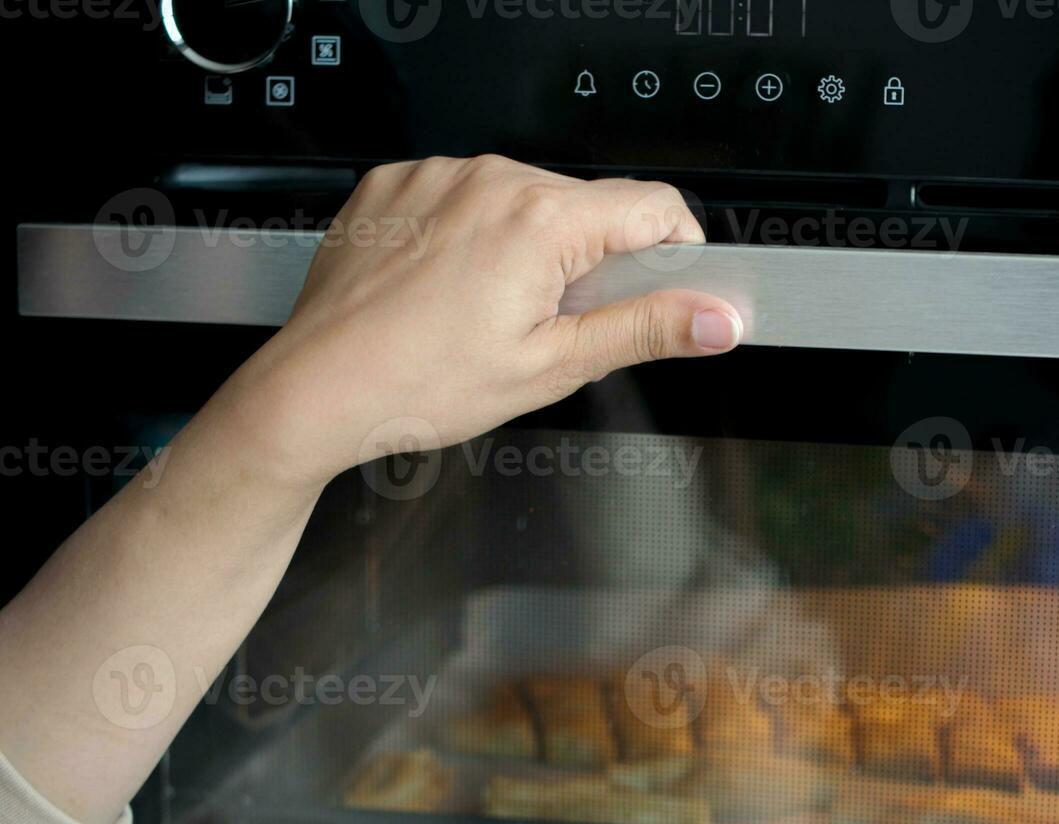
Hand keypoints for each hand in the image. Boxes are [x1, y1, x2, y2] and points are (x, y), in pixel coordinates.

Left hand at [220, 154, 740, 489]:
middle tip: (549, 325)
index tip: (663, 290)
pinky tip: (447, 287)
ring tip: (485, 310)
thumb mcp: (550, 367)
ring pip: (524, 200)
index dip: (674, 253)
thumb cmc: (418, 385)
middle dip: (588, 259)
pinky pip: (464, 194)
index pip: (655, 207)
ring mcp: (438, 174)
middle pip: (586, 205)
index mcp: (541, 220)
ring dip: (527, 245)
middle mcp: (491, 179)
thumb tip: (718, 319)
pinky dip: (470, 233)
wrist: (315, 388)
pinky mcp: (397, 182)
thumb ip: (644, 331)